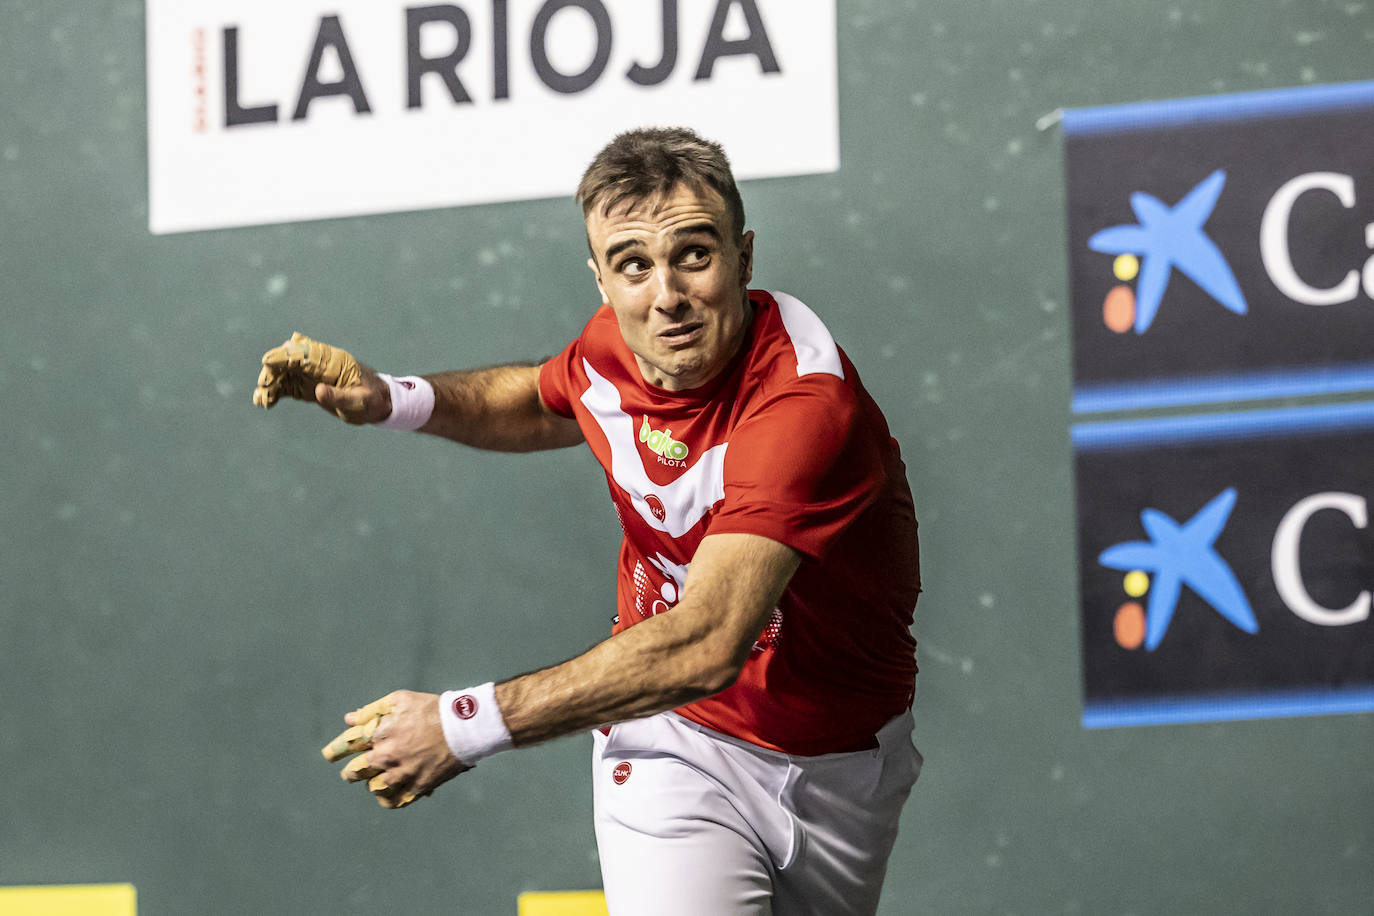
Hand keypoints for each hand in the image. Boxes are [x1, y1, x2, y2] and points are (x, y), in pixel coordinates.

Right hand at [253, 332, 391, 424]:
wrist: (380, 404)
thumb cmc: (373, 400)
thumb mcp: (360, 401)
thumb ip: (339, 397)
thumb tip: (318, 391)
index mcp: (332, 361)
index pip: (303, 353)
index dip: (285, 356)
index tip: (268, 362)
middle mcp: (319, 365)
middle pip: (289, 361)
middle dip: (273, 372)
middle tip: (265, 389)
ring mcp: (312, 376)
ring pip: (284, 374)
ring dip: (270, 384)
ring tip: (261, 400)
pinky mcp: (308, 388)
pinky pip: (287, 387)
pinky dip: (275, 392)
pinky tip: (264, 401)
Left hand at [322, 690, 469, 808]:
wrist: (464, 728)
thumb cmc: (431, 709)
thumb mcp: (400, 700)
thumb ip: (372, 711)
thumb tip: (349, 719)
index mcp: (379, 734)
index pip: (347, 745)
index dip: (335, 750)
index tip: (328, 754)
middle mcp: (386, 758)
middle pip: (355, 772)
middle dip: (350, 771)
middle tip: (349, 772)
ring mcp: (402, 775)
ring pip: (373, 788)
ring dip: (371, 783)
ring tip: (374, 780)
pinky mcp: (417, 787)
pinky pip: (394, 802)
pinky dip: (388, 800)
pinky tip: (388, 794)